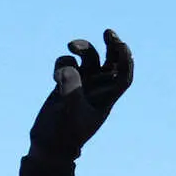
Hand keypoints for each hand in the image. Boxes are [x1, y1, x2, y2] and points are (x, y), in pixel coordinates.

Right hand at [29, 29, 132, 159]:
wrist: (49, 142)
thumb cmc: (65, 133)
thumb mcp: (70, 113)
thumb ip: (71, 90)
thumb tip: (70, 70)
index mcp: (107, 99)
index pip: (124, 77)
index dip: (126, 60)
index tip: (121, 44)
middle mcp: (97, 89)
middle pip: (112, 62)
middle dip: (112, 46)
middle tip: (109, 32)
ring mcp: (82, 84)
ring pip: (89, 58)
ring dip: (82, 47)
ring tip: (71, 46)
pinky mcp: (66, 82)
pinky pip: (68, 63)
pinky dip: (61, 62)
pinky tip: (55, 77)